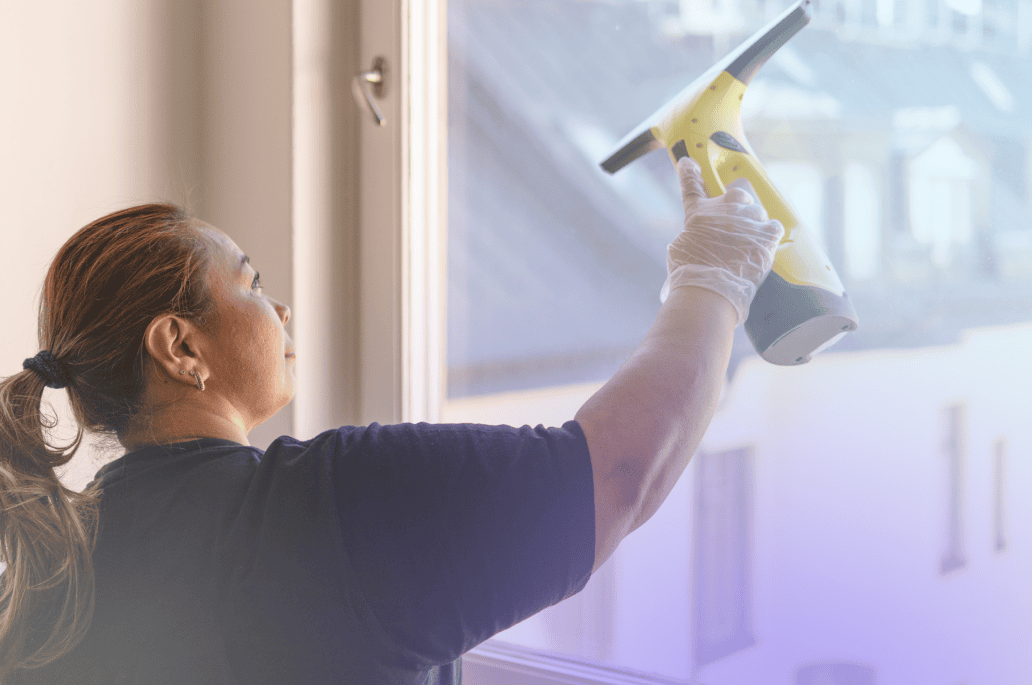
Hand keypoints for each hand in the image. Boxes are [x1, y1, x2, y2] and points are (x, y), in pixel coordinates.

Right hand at [660, 156, 784, 326]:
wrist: (710, 288)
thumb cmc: (691, 273)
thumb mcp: (679, 248)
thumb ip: (692, 234)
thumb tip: (697, 238)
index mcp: (698, 213)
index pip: (691, 185)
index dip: (689, 173)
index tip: (690, 163)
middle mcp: (724, 209)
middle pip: (737, 195)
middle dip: (738, 207)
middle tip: (735, 228)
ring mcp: (747, 219)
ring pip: (757, 212)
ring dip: (754, 225)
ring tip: (747, 247)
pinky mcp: (767, 233)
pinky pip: (774, 226)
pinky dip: (770, 235)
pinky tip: (763, 247)